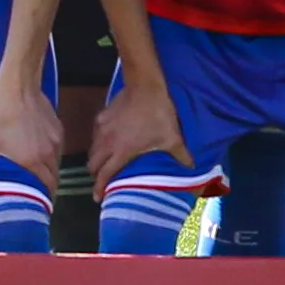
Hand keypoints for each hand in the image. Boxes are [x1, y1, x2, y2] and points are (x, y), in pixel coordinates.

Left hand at [0, 72, 63, 188]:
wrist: (19, 89)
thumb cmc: (2, 115)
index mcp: (32, 161)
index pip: (47, 187)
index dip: (45, 197)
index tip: (41, 204)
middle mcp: (48, 154)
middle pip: (54, 178)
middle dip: (48, 188)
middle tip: (38, 193)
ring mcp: (55, 142)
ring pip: (56, 164)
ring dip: (50, 172)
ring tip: (39, 176)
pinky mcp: (58, 130)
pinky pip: (57, 150)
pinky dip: (51, 156)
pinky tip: (40, 153)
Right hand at [87, 77, 193, 194]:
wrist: (145, 87)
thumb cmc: (158, 115)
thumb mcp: (172, 138)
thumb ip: (181, 155)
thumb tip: (192, 167)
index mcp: (121, 152)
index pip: (104, 175)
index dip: (99, 188)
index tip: (98, 197)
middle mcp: (107, 143)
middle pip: (93, 165)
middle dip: (96, 174)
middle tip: (102, 179)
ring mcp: (102, 129)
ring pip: (92, 149)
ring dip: (96, 158)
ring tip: (103, 162)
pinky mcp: (101, 117)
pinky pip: (95, 134)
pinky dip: (98, 141)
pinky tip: (107, 140)